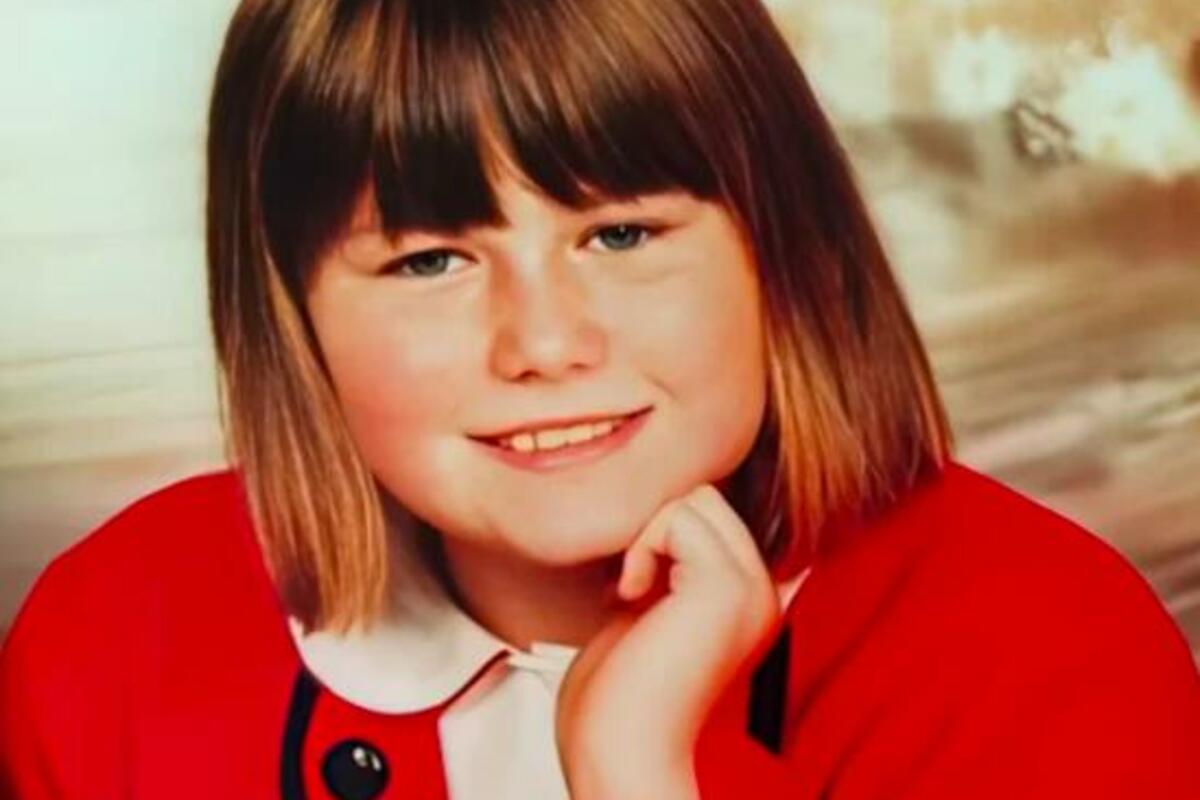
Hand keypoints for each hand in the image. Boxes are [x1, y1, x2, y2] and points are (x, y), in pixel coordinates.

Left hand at [556, 484, 781, 798]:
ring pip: (696, 499)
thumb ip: (664, 566)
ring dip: (649, 535)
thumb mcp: (647, 613)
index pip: (711, 516)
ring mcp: (750, 588)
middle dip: (657, 527)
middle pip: (707, 498)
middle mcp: (761, 593)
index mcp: (746, 601)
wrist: (619, 750)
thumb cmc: (617, 698)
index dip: (661, 536)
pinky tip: (632, 596)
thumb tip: (652, 514)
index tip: (633, 590)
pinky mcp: (726, 587)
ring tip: (635, 592)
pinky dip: (643, 545)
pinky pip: (678, 515)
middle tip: (633, 587)